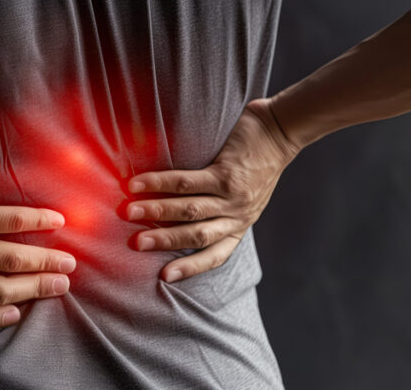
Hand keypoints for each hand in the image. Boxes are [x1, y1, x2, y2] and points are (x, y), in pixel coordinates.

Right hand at [124, 97, 300, 281]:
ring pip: (189, 210)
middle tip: (134, 244)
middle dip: (163, 242)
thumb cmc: (257, 163)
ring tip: (129, 212)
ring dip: (156, 212)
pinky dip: (159, 184)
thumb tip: (178, 214)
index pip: (216, 255)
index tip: (164, 277)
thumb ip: (221, 207)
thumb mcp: (247, 196)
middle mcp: (237, 216)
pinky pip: (187, 182)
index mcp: (239, 225)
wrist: (281, 132)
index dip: (190, 268)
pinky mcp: (226, 174)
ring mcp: (233, 196)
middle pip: (196, 236)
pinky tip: (139, 183)